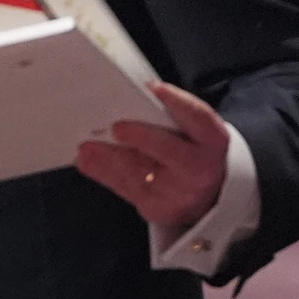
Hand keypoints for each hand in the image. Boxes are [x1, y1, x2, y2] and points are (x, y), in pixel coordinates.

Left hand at [76, 81, 229, 231]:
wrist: (209, 195)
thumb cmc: (190, 150)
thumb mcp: (190, 131)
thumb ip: (166, 116)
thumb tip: (130, 96)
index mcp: (212, 139)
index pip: (198, 117)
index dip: (178, 102)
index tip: (155, 88)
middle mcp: (201, 168)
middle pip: (170, 151)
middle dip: (143, 138)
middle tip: (117, 128)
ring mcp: (182, 193)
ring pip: (142, 174)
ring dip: (110, 159)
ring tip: (86, 147)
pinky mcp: (161, 209)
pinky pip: (129, 190)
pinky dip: (105, 174)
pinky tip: (87, 162)